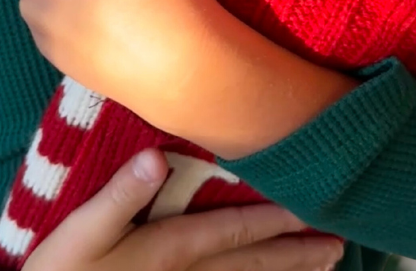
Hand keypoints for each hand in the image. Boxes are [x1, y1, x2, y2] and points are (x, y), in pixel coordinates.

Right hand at [24, 149, 344, 270]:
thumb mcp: (77, 232)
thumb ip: (118, 195)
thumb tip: (156, 155)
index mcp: (167, 251)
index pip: (232, 232)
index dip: (274, 219)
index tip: (312, 209)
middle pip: (249, 265)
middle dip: (294, 254)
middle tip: (337, 247)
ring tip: (322, 267)